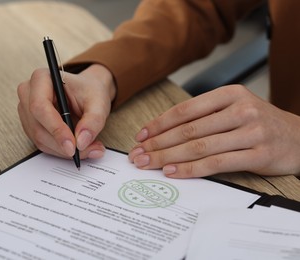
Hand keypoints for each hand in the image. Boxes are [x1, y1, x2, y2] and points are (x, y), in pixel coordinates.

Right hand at [17, 64, 115, 158]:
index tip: (73, 146)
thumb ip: (93, 121)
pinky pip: (42, 143)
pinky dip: (60, 150)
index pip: (40, 106)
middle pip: (38, 126)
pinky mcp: (30, 125)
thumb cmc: (90, 91)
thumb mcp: (99, 102)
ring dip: (62, 150)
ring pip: (39, 138)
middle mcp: (28, 93)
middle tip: (86, 150)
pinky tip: (77, 148)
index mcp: (41, 78)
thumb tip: (81, 142)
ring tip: (88, 149)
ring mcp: (26, 110)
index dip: (55, 129)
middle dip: (62, 144)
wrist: (87, 93)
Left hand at [128, 85, 299, 177]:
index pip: (185, 110)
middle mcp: (241, 109)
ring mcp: (251, 131)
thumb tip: (164, 131)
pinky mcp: (258, 154)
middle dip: (158, 144)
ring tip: (149, 163)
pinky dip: (191, 169)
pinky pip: (216, 163)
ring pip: (199, 146)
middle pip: (188, 130)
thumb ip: (204, 116)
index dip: (159, 124)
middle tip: (138, 154)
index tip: (141, 135)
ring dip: (168, 157)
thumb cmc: (259, 123)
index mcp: (230, 94)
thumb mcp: (234, 109)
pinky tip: (173, 172)